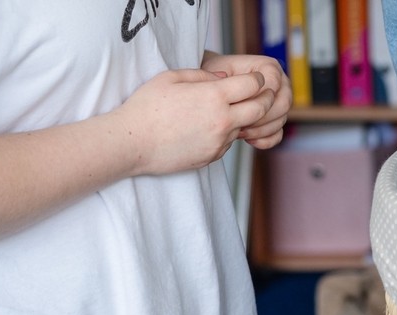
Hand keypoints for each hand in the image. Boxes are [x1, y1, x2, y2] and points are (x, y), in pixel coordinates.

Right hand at [107, 69, 273, 175]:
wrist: (130, 142)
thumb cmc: (146, 107)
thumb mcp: (172, 77)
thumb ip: (203, 75)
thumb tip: (225, 78)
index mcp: (214, 96)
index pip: (254, 85)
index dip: (257, 79)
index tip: (254, 78)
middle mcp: (222, 120)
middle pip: (261, 109)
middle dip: (265, 99)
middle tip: (260, 94)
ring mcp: (219, 142)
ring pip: (244, 127)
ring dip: (242, 119)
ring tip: (223, 111)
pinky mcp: (212, 157)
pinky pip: (227, 143)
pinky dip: (224, 134)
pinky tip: (204, 128)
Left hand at [201, 54, 291, 148]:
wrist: (214, 88)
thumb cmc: (214, 77)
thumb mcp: (215, 72)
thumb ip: (226, 79)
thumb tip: (232, 88)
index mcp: (269, 67)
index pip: (273, 85)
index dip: (256, 98)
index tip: (234, 106)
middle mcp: (281, 83)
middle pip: (283, 104)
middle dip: (260, 117)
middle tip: (239, 123)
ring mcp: (280, 102)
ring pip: (281, 120)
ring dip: (260, 130)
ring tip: (239, 131)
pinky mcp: (277, 119)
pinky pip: (278, 134)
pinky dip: (265, 140)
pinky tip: (248, 140)